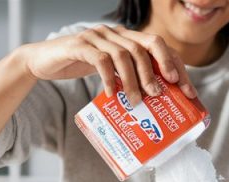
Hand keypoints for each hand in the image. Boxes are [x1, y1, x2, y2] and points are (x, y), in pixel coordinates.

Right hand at [18, 25, 196, 105]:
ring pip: (125, 54)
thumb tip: (155, 101)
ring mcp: (97, 36)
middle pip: (147, 44)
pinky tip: (112, 94)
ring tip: (137, 101)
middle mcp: (114, 32)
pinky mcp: (79, 45)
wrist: (41, 61)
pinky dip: (109, 78)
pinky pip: (100, 60)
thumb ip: (127, 77)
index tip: (187, 90)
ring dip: (134, 80)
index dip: (175, 66)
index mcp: (125, 37)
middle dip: (159, 69)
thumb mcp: (108, 71)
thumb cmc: (77, 67)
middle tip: (161, 94)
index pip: (158, 46)